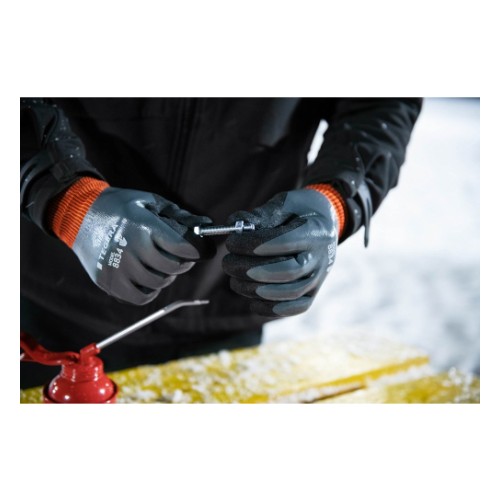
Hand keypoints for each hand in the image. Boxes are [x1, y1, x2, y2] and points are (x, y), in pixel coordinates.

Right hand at [72, 187, 214, 304]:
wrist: (80, 215)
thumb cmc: (122, 207)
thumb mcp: (150, 202)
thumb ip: (180, 215)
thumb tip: (207, 224)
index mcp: (143, 226)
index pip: (181, 247)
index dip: (197, 251)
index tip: (201, 251)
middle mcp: (130, 248)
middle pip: (172, 268)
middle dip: (183, 263)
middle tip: (181, 257)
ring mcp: (117, 268)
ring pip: (158, 284)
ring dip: (166, 276)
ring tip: (160, 265)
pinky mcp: (108, 282)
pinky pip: (140, 298)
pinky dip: (150, 291)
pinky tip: (148, 278)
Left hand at [222, 189, 337, 316]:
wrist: (327, 224)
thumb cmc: (300, 212)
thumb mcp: (285, 203)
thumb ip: (261, 214)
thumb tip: (233, 224)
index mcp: (315, 232)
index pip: (286, 242)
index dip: (255, 245)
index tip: (232, 242)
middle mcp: (321, 258)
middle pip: (287, 271)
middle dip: (250, 269)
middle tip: (228, 262)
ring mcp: (318, 279)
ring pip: (288, 292)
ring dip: (254, 289)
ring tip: (234, 280)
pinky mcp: (312, 294)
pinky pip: (293, 308)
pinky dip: (270, 308)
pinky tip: (251, 299)